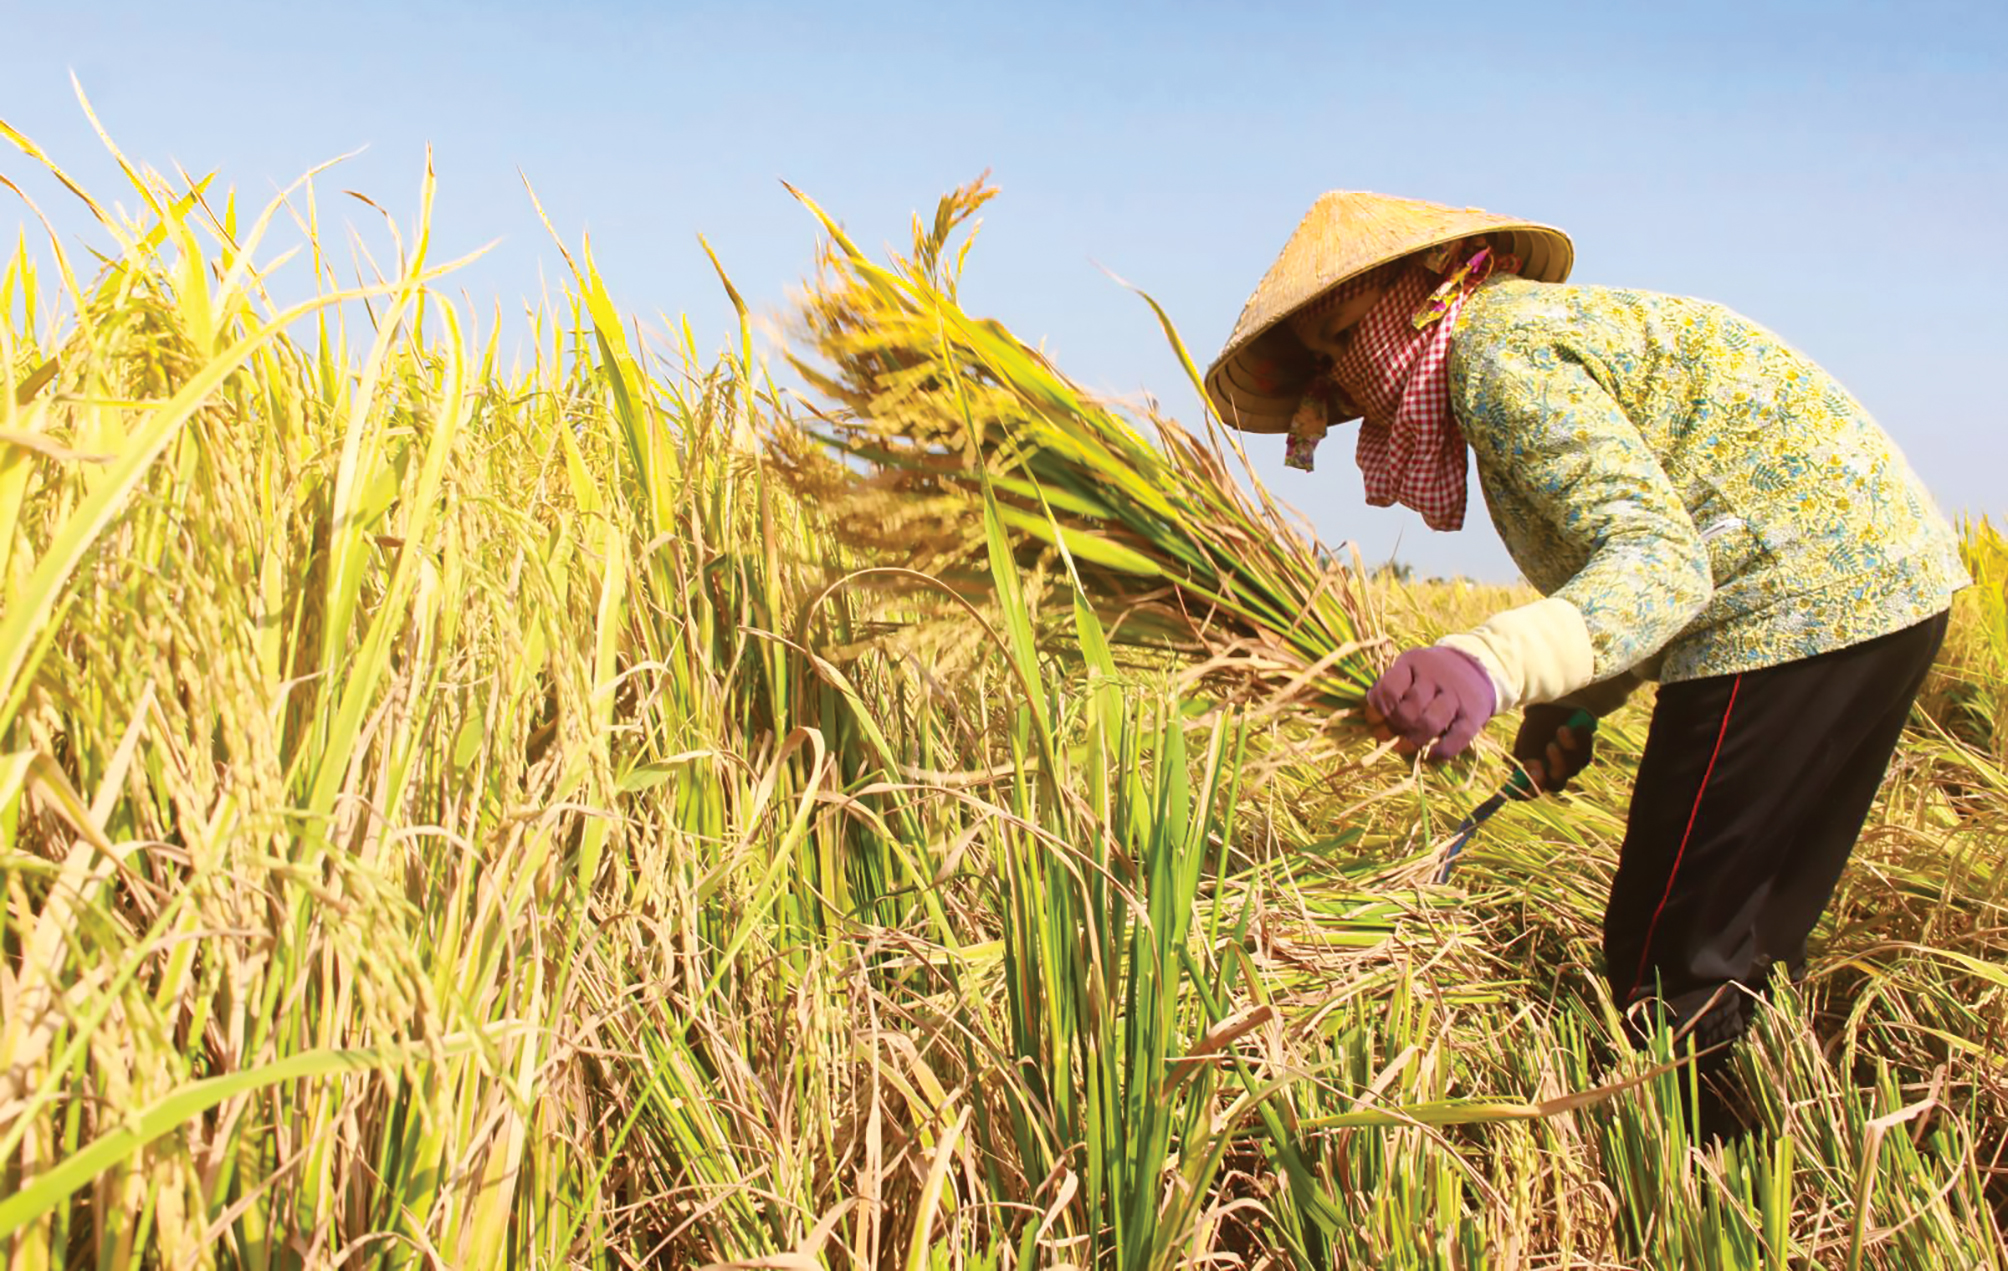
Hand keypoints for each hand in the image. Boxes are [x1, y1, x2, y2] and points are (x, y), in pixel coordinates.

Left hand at [1364, 646, 1496, 760]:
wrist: (1476, 665)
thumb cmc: (1431, 673)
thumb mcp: (1409, 669)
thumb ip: (1391, 689)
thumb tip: (1372, 721)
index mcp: (1415, 663)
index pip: (1390, 688)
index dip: (1378, 707)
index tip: (1374, 718)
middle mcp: (1437, 677)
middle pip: (1410, 708)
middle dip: (1394, 726)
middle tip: (1386, 735)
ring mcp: (1457, 696)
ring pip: (1430, 723)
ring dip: (1412, 739)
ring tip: (1402, 746)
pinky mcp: (1474, 714)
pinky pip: (1457, 738)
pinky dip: (1441, 751)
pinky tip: (1429, 754)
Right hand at [1512, 703, 1595, 791]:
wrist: (1558, 706)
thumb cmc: (1538, 723)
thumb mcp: (1529, 736)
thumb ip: (1528, 754)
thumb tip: (1531, 770)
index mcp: (1530, 773)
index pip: (1528, 793)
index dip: (1530, 789)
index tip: (1534, 774)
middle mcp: (1550, 775)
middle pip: (1556, 785)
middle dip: (1556, 765)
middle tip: (1551, 747)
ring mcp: (1568, 768)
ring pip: (1572, 769)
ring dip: (1567, 747)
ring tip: (1562, 728)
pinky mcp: (1583, 758)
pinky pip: (1585, 755)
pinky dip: (1580, 740)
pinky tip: (1574, 726)